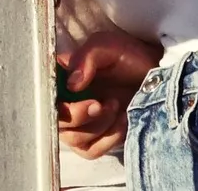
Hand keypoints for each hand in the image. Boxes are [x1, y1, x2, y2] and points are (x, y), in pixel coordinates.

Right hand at [56, 31, 156, 158]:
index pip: (42, 93)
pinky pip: (90, 151)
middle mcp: (64, 100)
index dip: (53, 99)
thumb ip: (86, 57)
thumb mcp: (108, 46)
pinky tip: (122, 121)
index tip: (74, 92)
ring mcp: (78, 123)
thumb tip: (71, 84)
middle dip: (79, 115)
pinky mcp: (94, 140)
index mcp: (61, 76)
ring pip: (73, 138)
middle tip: (101, 103)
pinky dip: (108, 138)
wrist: (155, 76)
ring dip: (98, 125)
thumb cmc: (129, 57)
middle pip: (55, 121)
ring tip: (117, 105)